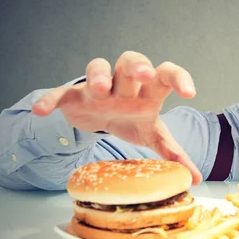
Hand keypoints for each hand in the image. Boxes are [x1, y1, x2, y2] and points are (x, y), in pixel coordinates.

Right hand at [31, 51, 202, 184]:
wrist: (99, 117)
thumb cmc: (131, 119)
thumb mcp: (153, 134)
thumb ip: (173, 153)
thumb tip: (195, 178)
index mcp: (148, 91)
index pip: (167, 75)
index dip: (179, 79)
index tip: (189, 93)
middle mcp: (125, 83)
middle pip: (131, 60)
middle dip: (138, 66)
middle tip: (145, 75)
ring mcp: (98, 87)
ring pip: (97, 67)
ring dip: (98, 76)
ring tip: (101, 90)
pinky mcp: (74, 95)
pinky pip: (60, 93)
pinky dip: (51, 99)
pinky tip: (42, 110)